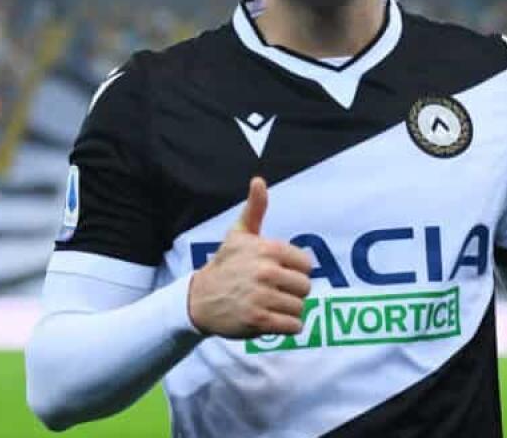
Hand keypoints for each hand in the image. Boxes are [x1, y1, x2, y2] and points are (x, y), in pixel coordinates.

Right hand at [188, 177, 312, 337]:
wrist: (199, 299)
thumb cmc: (225, 265)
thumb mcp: (238, 234)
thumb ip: (255, 209)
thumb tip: (258, 180)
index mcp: (267, 249)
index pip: (306, 265)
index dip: (295, 271)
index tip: (278, 273)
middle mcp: (266, 271)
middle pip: (305, 287)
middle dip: (292, 292)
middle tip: (273, 292)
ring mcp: (262, 297)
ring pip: (300, 308)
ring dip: (288, 310)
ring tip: (270, 305)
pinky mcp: (259, 321)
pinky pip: (294, 326)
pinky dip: (287, 327)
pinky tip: (271, 320)